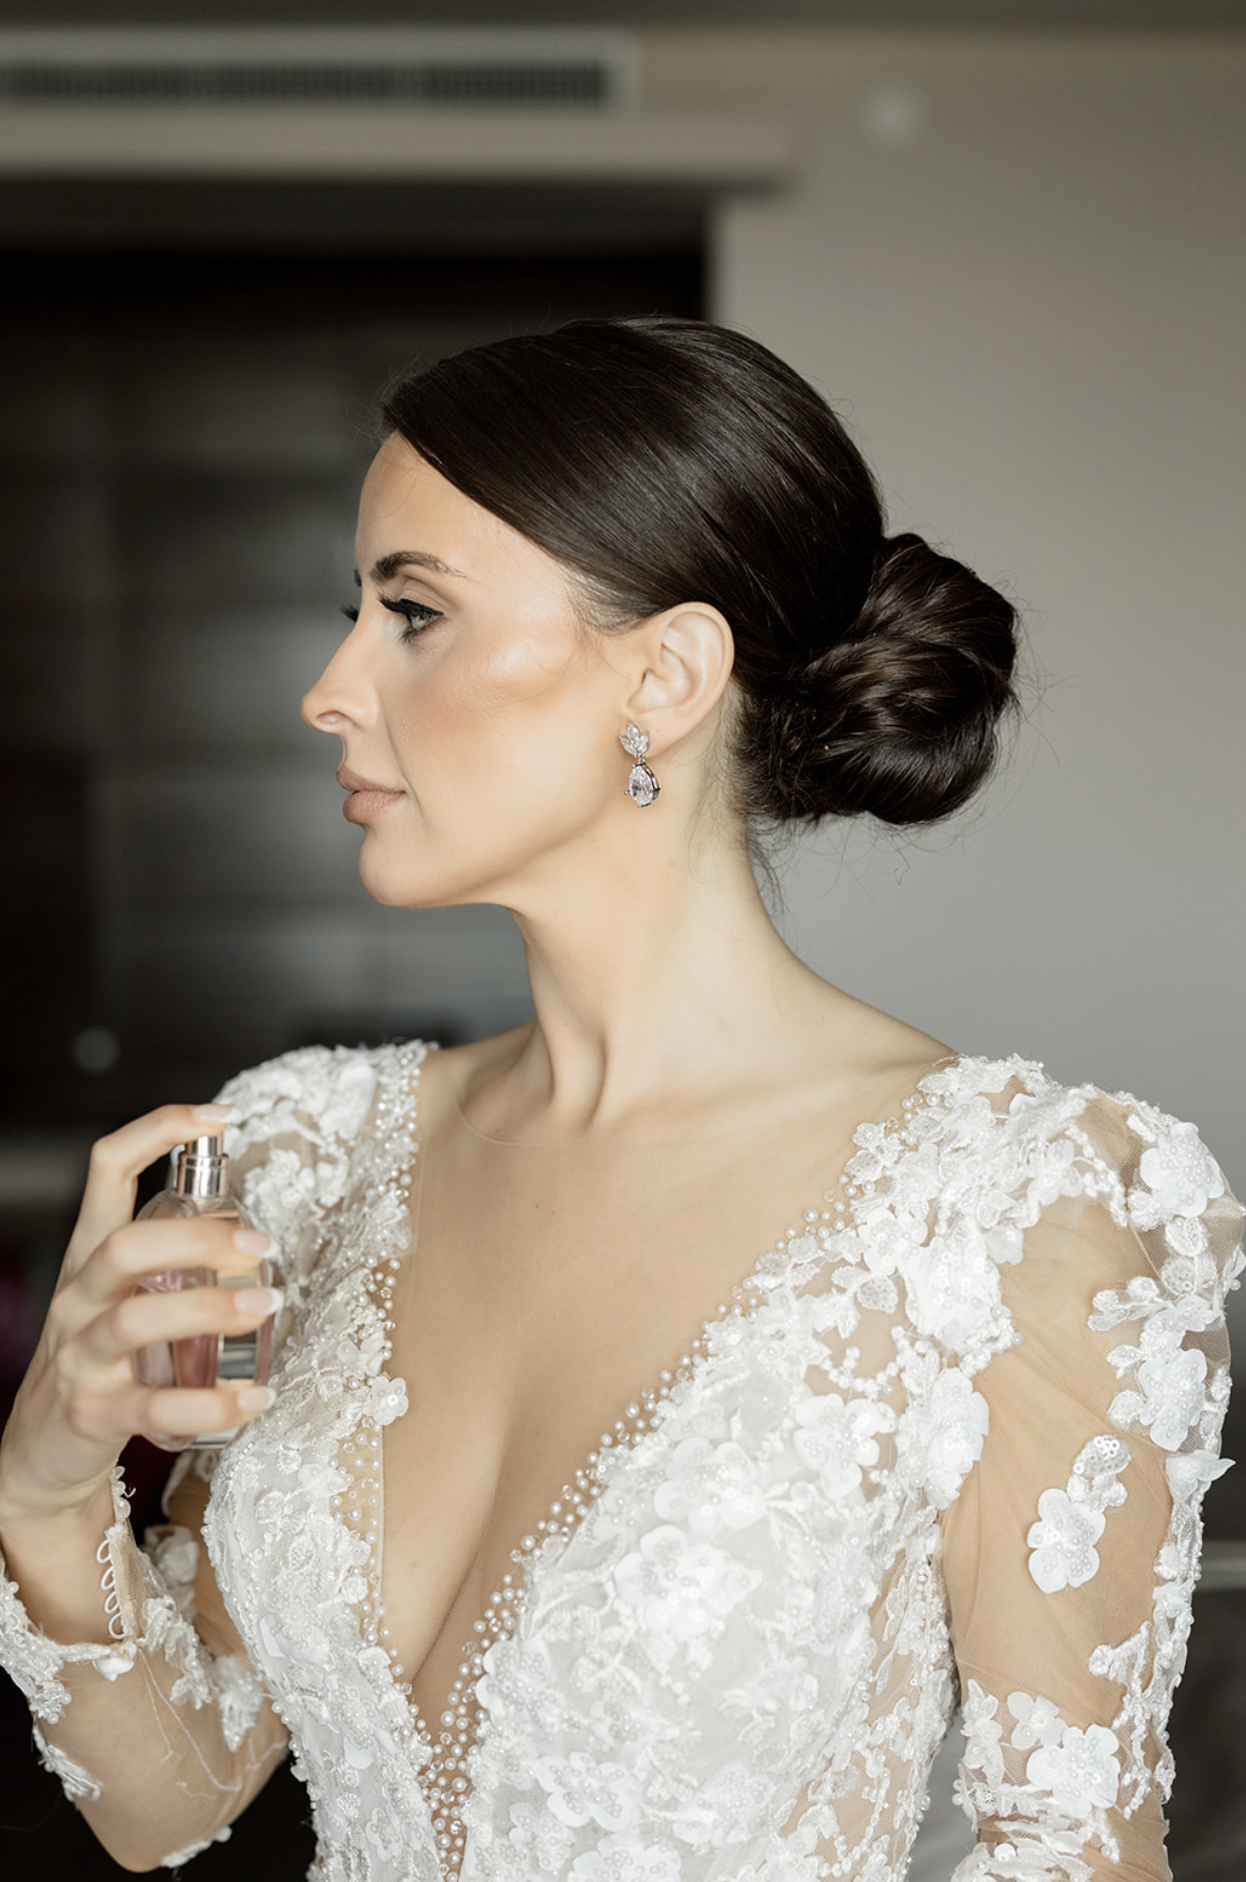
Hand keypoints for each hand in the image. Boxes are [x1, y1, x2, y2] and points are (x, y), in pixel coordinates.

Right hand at [0, 1104, 279, 1527]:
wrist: (38, 1454)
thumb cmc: (99, 1363)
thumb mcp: (121, 1298)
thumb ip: (170, 1263)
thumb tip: (253, 1229)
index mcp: (91, 1257)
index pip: (107, 1169)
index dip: (158, 1131)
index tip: (219, 1115)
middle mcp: (79, 1298)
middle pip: (124, 1246)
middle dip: (197, 1238)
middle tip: (262, 1246)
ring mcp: (81, 1356)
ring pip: (133, 1320)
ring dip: (208, 1311)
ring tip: (266, 1306)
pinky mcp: (94, 1413)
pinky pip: (154, 1409)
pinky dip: (209, 1405)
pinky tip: (254, 1401)